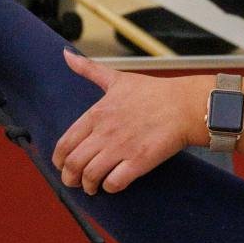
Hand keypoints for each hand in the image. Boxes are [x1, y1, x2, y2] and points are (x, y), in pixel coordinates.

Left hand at [52, 52, 202, 193]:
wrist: (184, 105)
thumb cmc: (152, 92)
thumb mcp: (116, 78)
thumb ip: (88, 69)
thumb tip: (66, 54)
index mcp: (96, 114)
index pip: (65, 144)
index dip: (59, 160)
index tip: (63, 165)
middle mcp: (105, 132)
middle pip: (73, 164)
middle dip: (70, 178)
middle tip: (75, 182)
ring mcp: (121, 148)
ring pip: (90, 176)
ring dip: (88, 186)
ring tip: (92, 187)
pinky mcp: (139, 161)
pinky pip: (114, 183)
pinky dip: (109, 188)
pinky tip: (113, 184)